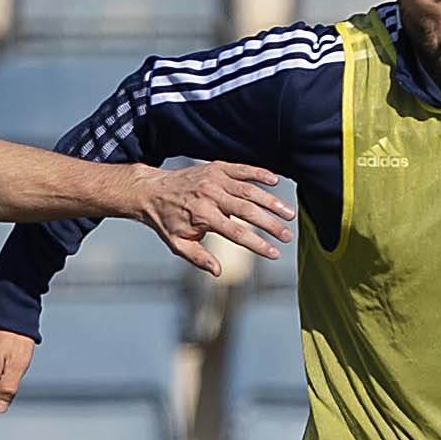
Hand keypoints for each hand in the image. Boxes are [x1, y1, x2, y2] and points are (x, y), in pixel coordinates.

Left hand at [130, 162, 295, 276]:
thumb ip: (199, 258)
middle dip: (270, 225)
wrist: (151, 190)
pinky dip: (259, 173)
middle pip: (247, 211)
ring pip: (249, 190)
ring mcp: (214, 179)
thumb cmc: (166, 220)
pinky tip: (275, 181)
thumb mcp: (178, 244)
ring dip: (271, 202)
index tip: (274, 253)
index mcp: (202, 216)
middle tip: (287, 236)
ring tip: (289, 213)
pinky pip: (242, 169)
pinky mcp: (216, 168)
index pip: (237, 233)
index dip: (257, 244)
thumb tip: (218, 271)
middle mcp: (210, 196)